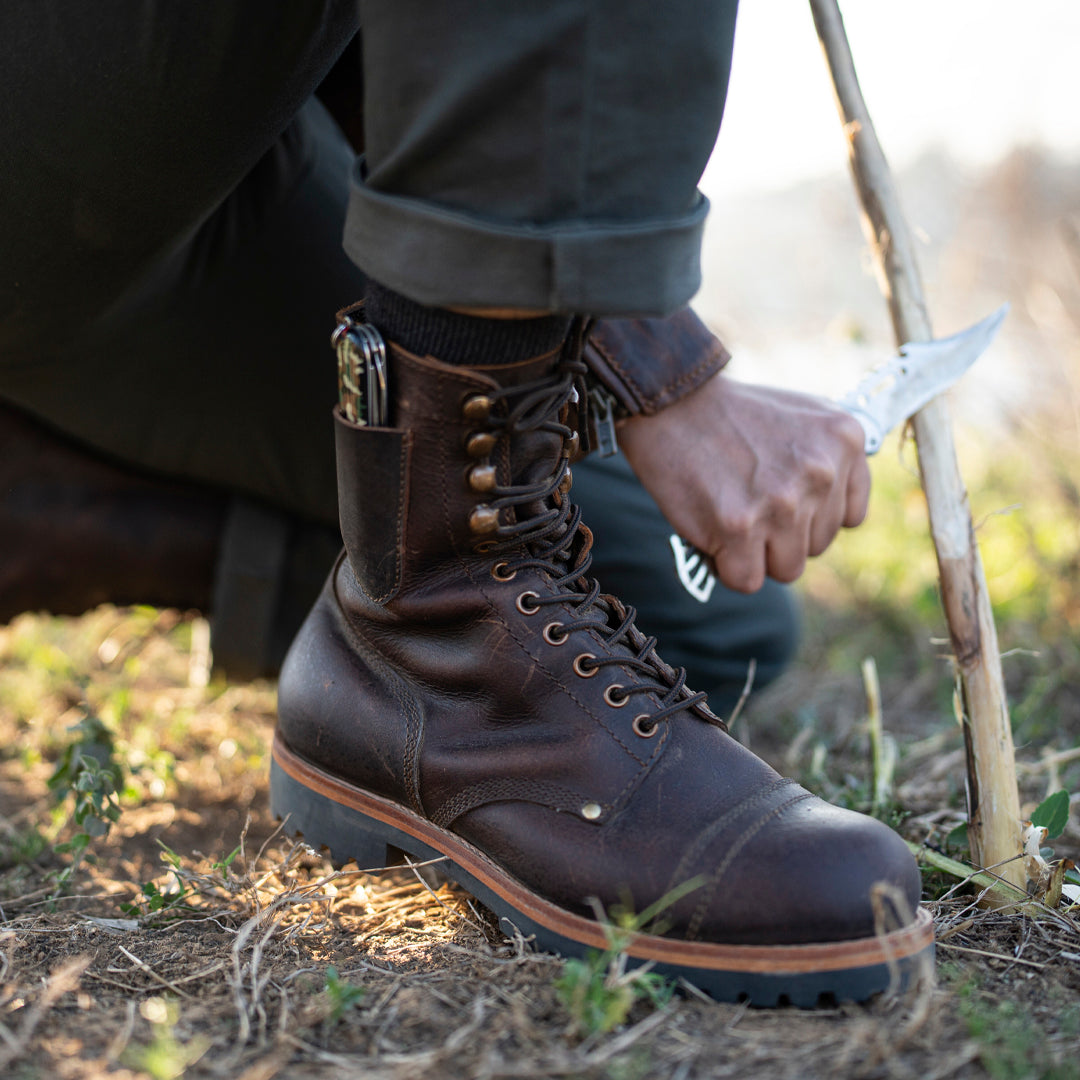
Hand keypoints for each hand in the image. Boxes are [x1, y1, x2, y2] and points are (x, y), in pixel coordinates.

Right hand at [615, 374, 870, 592]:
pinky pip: (747, 579)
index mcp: (844, 441)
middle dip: (781, 535)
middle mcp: (822, 473)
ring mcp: (783, 503)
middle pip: (817, 546)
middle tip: (747, 503)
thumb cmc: (732, 415)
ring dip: (756, 554)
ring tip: (730, 516)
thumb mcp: (803, 416)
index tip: (783, 500)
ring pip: (787, 568)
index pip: (849, 517)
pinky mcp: (740, 528)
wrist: (672, 402)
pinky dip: (726, 566)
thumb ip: (831, 458)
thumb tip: (838, 509)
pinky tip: (713, 532)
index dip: (812, 516)